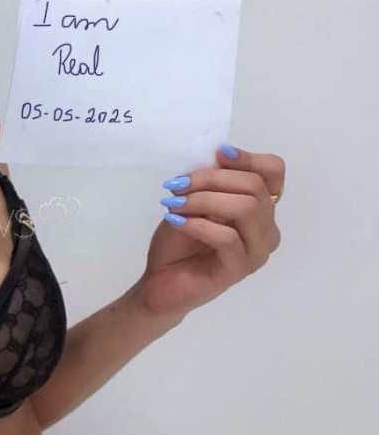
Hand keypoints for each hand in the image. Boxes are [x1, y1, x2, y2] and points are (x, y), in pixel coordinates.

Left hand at [133, 145, 285, 320]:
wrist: (160, 281)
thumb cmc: (178, 242)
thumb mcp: (193, 201)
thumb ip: (212, 181)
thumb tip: (220, 153)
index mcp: (259, 208)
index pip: (273, 172)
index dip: (248, 157)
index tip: (217, 154)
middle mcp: (266, 229)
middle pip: (254, 186)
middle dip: (211, 179)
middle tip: (178, 186)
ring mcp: (257, 251)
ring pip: (245, 208)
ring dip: (203, 200)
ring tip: (175, 204)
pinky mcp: (240, 269)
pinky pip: (227, 237)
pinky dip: (197, 224)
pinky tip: (177, 222)